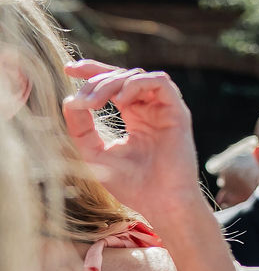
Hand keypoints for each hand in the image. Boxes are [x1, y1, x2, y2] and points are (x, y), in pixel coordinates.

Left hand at [61, 60, 207, 224]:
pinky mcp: (178, 113)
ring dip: (114, 82)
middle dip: (97, 81)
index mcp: (135, 117)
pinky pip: (160, 83)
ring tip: (98, 102)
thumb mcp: (93, 152)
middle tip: (83, 101)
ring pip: (139, 76)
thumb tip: (70, 98)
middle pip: (123, 76)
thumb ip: (80, 127)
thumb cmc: (130, 184)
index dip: (92, 71)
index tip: (68, 68)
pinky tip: (120, 100)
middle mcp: (151, 110)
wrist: (160, 202)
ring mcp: (165, 111)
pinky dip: (137, 84)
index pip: (115, 84)